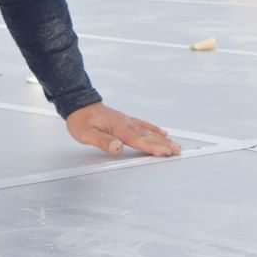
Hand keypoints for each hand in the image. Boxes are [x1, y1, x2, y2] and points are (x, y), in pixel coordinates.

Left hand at [66, 102, 180, 156]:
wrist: (77, 103)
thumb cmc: (80, 120)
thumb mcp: (86, 134)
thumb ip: (103, 141)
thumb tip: (118, 147)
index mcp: (118, 128)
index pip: (139, 140)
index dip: (153, 147)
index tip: (166, 152)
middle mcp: (126, 124)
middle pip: (148, 136)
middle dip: (164, 144)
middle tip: (178, 150)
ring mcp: (126, 121)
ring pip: (148, 131)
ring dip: (162, 139)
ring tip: (175, 144)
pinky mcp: (124, 120)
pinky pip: (143, 124)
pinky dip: (153, 129)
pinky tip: (161, 132)